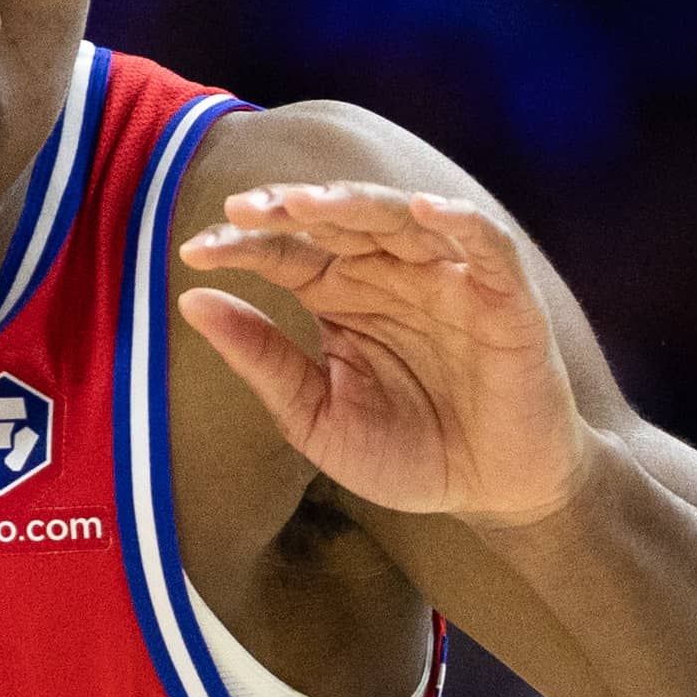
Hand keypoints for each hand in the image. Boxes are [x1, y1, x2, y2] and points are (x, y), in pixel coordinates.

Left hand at [179, 181, 590, 525]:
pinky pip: (488, 244)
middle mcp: (390, 274)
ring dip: (356, 204)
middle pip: (336, 220)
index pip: (284, 253)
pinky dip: (461, 221)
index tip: (194, 254)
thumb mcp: (316, 416)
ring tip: (308, 202)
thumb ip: (262, 360)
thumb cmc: (405, 452)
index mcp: (339, 295)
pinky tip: (424, 208)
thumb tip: (190, 300)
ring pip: (401, 219)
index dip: (242, 246)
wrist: (491, 494)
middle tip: (241, 209)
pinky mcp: (506, 297)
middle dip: (289, 209)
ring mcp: (448, 280)